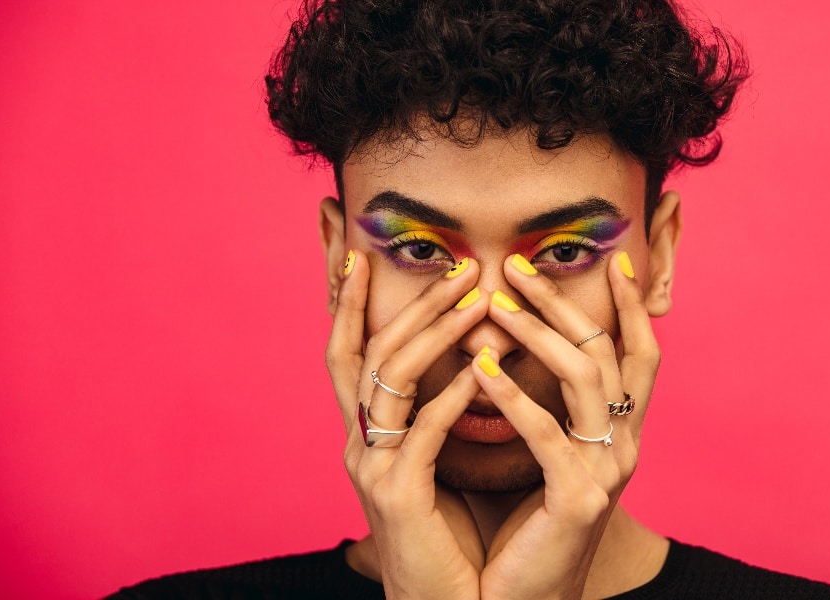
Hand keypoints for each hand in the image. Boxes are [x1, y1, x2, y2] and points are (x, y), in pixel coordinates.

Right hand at [326, 251, 487, 599]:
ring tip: (478, 296)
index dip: (344, 298)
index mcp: (365, 433)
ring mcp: (370, 468)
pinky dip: (453, 394)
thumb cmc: (450, 535)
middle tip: (456, 263)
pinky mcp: (397, 496)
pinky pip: (424, 431)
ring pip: (390, 378)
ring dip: (434, 330)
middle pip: (365, 350)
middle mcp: (357, 443)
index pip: (347, 349)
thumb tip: (465, 360)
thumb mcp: (432, 464)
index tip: (351, 245)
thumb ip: (433, 414)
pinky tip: (485, 366)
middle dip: (404, 299)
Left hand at [472, 252, 660, 598]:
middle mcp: (624, 446)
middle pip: (608, 352)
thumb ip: (544, 404)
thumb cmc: (523, 523)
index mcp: (617, 433)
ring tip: (494, 306)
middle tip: (516, 265)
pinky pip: (548, 435)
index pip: (637, 353)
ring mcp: (606, 472)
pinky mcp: (578, 500)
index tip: (613, 258)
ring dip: (539, 334)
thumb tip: (510, 343)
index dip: (630, 306)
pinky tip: (480, 368)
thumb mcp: (542, 453)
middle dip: (565, 302)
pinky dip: (514, 397)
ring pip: (586, 378)